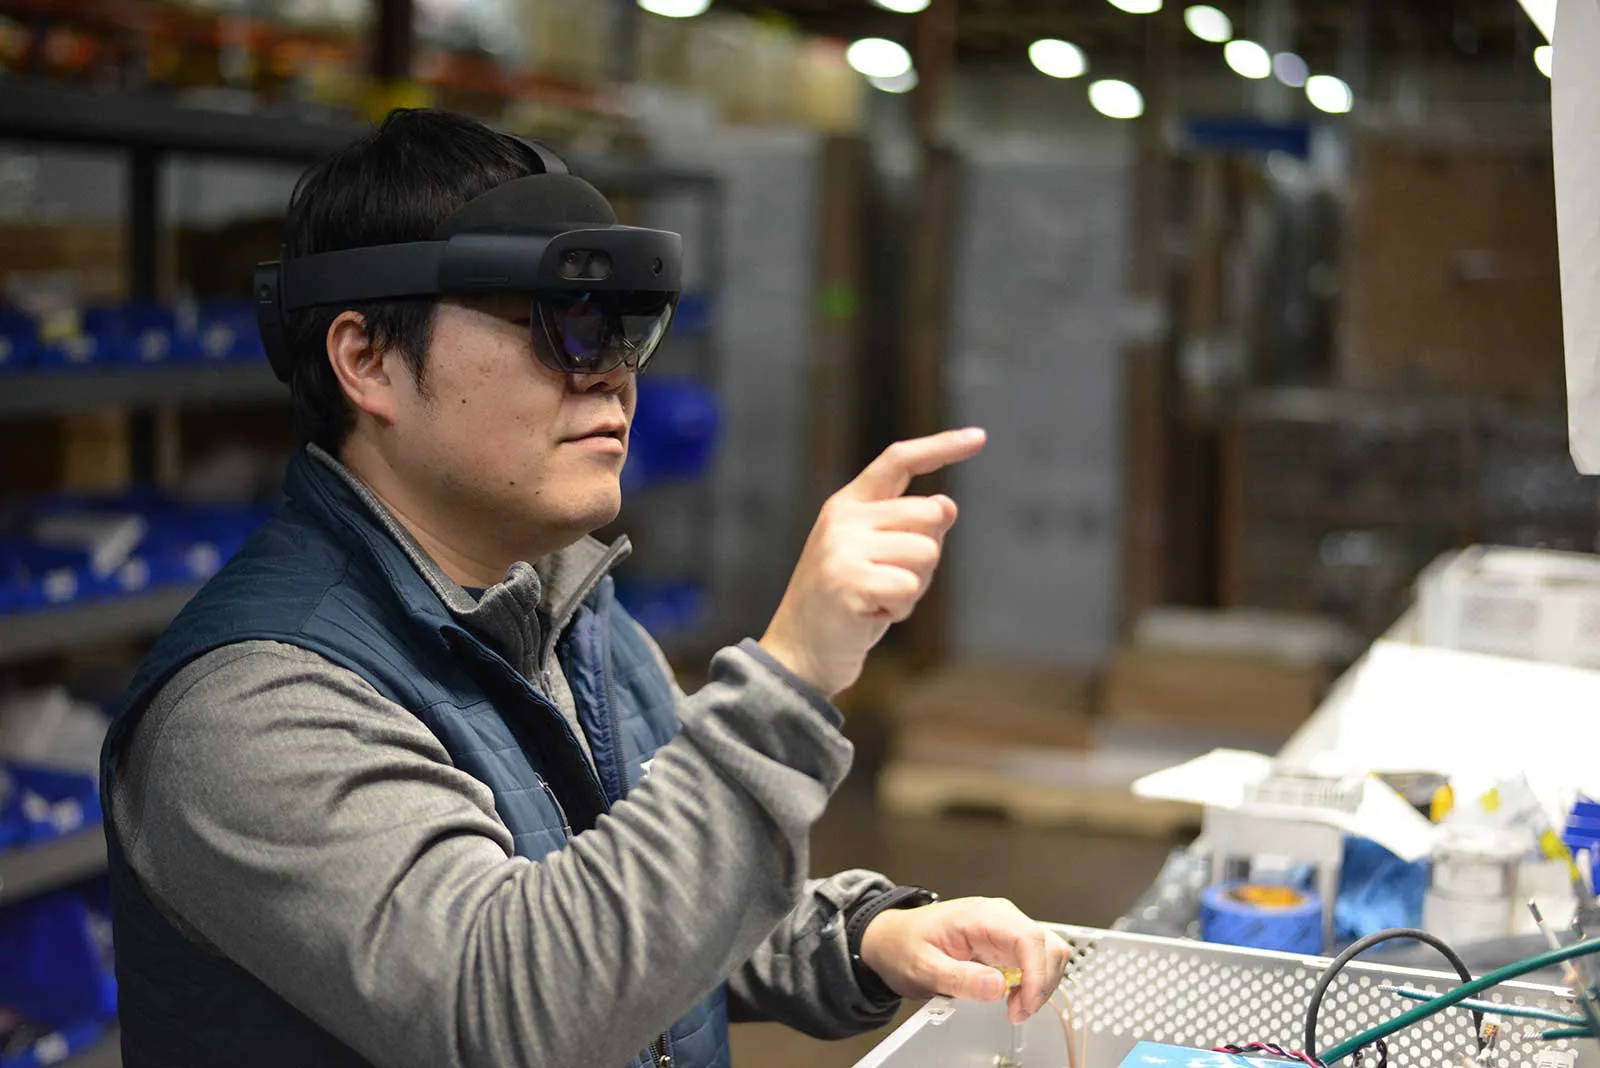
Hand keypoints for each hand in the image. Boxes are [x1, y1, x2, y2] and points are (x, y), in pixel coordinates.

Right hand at [759, 428, 986, 695]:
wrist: (799, 653)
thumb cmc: (846, 605)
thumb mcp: (877, 558)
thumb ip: (910, 529)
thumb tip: (947, 505)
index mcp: (848, 504)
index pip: (898, 460)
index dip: (941, 447)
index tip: (979, 437)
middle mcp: (843, 518)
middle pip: (930, 515)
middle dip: (927, 556)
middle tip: (891, 584)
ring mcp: (842, 548)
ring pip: (927, 553)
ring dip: (914, 588)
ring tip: (878, 601)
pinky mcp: (848, 582)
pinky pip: (909, 587)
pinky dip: (899, 610)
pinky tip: (870, 617)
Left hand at [858, 897, 1070, 1022]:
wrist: (892, 938)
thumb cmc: (904, 945)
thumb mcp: (923, 967)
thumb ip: (959, 978)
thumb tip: (998, 987)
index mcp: (981, 916)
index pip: (1028, 938)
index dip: (1037, 974)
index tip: (1026, 1003)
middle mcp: (1000, 917)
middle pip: (1047, 945)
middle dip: (1042, 983)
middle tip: (1017, 1011)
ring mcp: (1005, 929)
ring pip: (1048, 952)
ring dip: (1040, 983)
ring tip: (1014, 1006)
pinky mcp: (1005, 942)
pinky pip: (1035, 960)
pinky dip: (1032, 982)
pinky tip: (1011, 996)